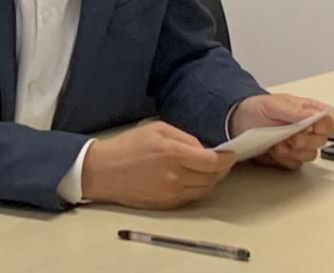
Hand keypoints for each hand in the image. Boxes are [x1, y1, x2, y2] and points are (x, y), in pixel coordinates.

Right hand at [80, 121, 235, 208]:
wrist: (103, 171)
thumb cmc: (128, 145)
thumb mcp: (156, 129)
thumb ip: (184, 137)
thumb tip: (203, 149)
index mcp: (172, 153)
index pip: (212, 162)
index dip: (226, 158)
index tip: (230, 153)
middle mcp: (175, 176)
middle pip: (212, 177)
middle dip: (220, 169)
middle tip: (220, 161)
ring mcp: (171, 193)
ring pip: (204, 189)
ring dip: (210, 180)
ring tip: (206, 169)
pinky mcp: (167, 204)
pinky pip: (191, 197)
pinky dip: (197, 188)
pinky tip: (191, 178)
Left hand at [230, 94, 333, 169]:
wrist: (235, 122)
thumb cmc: (255, 108)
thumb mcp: (273, 103)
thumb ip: (295, 111)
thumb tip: (317, 115)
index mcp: (308, 111)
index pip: (333, 117)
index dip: (329, 123)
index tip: (316, 125)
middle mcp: (307, 128)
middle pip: (323, 139)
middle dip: (307, 140)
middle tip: (293, 137)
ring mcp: (298, 144)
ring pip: (311, 154)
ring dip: (295, 151)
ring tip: (279, 144)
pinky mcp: (288, 157)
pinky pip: (296, 164)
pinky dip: (286, 160)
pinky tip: (275, 151)